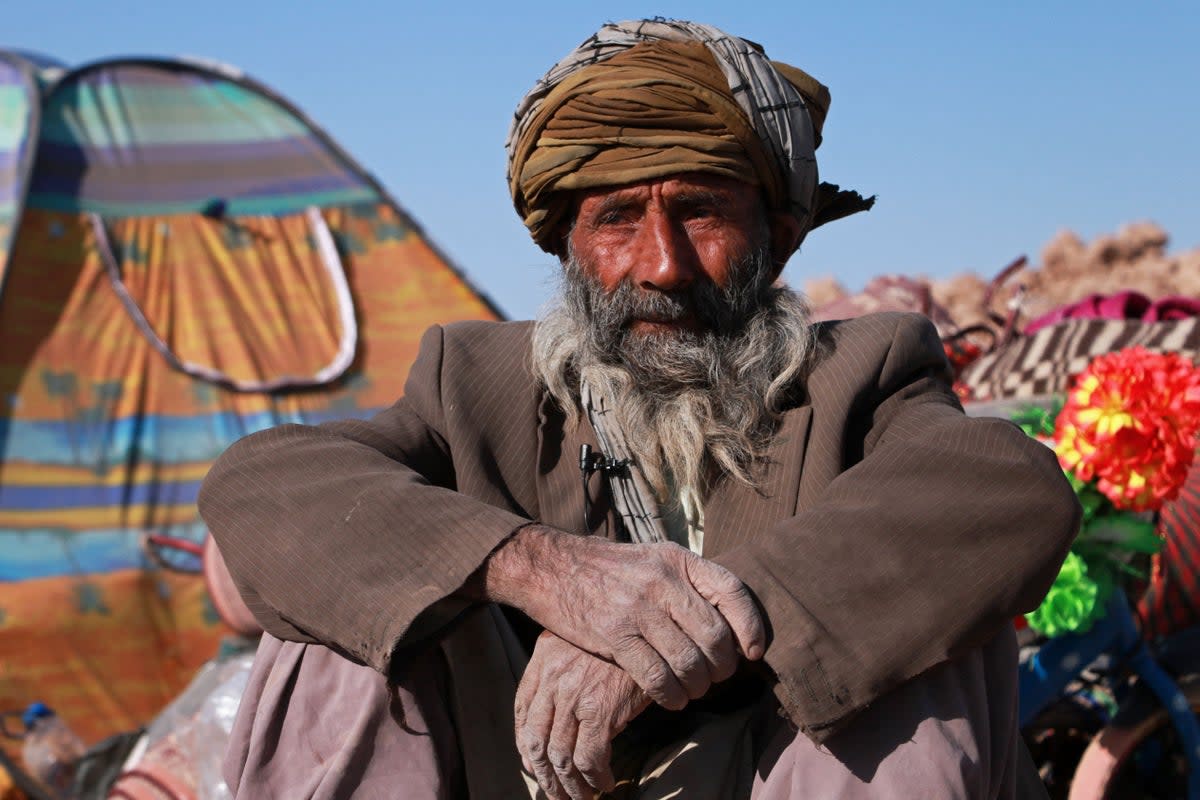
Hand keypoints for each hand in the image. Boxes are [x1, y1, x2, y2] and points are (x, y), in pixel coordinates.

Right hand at [486, 527, 764, 709]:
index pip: (731, 591)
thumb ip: (688, 581)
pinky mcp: (615, 637)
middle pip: (715, 636)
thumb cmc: (609, 568)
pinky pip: (657, 678)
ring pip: (689, 662)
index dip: (751, 626)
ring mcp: (638, 609)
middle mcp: (662, 581)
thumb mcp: (654, 557)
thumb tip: (731, 618)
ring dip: (698, 687)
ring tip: (693, 692)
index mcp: (677, 559)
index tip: (753, 652)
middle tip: (715, 678)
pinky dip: (671, 696)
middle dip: (722, 668)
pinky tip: (671, 700)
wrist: (552, 567)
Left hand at [516, 631, 650, 799]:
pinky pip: (589, 758)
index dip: (525, 744)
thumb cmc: (624, 637)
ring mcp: (574, 694)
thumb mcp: (583, 641)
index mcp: (544, 657)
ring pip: (560, 756)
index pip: (522, 710)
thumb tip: (556, 716)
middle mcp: (552, 676)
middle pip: (536, 739)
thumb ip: (564, 669)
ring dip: (569, 785)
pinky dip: (595, 778)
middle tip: (556, 793)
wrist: (656, 629)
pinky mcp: (600, 710)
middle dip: (545, 774)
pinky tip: (605, 783)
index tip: (535, 764)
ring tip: (581, 797)